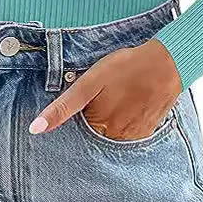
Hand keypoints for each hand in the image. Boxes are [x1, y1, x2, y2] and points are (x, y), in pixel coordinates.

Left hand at [29, 38, 181, 139]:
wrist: (167, 63)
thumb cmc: (125, 68)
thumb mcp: (89, 83)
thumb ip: (62, 107)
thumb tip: (35, 129)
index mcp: (97, 126)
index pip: (78, 128)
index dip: (82, 111)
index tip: (92, 97)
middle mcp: (114, 137)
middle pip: (96, 130)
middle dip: (97, 114)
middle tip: (109, 92)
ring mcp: (133, 136)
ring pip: (113, 131)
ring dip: (114, 116)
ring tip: (121, 94)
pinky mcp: (148, 131)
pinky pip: (130, 130)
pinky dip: (129, 117)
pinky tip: (133, 99)